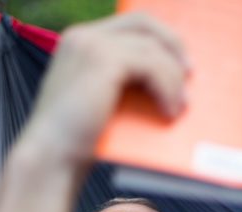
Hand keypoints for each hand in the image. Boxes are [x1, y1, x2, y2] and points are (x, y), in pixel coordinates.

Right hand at [22, 12, 190, 170]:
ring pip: (152, 48)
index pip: (130, 22)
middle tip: (190, 74)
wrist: (51, 158)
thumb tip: (169, 80)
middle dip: (173, 46)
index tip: (181, 61)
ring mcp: (92, 45)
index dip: (160, 38)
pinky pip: (152, 66)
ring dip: (173, 79)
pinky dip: (166, 89)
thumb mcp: (102, 100)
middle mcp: (83, 36)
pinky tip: (169, 112)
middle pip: (144, 23)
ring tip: (181, 107)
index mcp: (80, 41)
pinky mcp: (104, 61)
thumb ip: (123, 82)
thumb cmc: (76, 141)